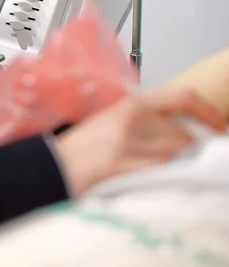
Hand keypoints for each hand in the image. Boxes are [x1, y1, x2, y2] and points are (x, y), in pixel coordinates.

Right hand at [53, 88, 226, 196]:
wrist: (57, 164)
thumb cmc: (80, 146)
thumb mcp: (111, 119)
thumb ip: (142, 119)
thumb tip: (174, 131)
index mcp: (130, 103)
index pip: (182, 96)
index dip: (207, 110)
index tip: (219, 125)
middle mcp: (134, 119)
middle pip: (183, 134)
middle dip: (184, 149)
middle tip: (170, 157)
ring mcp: (131, 142)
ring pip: (175, 154)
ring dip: (172, 163)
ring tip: (150, 166)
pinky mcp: (128, 164)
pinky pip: (161, 170)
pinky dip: (161, 174)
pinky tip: (145, 175)